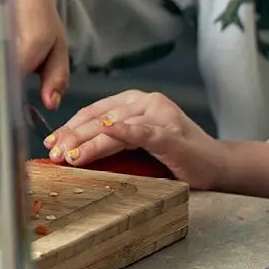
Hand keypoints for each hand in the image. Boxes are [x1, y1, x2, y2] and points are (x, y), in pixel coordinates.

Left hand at [48, 89, 225, 188]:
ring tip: (70, 157)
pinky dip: (125, 132)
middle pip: (101, 119)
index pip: (94, 112)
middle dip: (73, 138)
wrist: (218, 166)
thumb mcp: (138, 146)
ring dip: (90, 142)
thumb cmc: (177, 158)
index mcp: (138, 101)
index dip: (69, 127)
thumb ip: (112, 143)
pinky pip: (144, 132)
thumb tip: (71, 153)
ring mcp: (163, 116)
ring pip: (116, 127)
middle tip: (54, 155)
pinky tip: (108, 133)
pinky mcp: (173, 134)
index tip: (50, 144)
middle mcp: (150, 102)